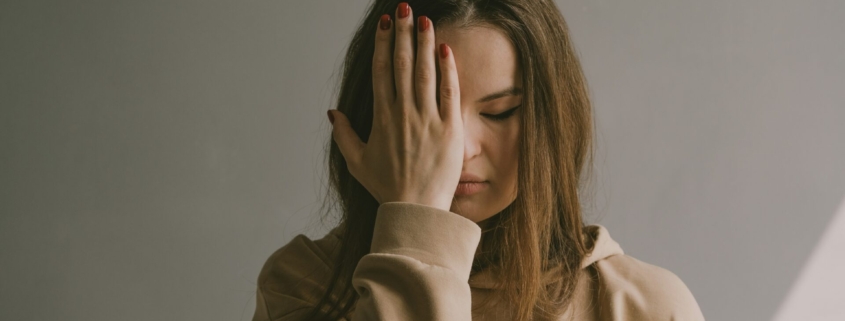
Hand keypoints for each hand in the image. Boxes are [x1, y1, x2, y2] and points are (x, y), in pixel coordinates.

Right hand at [328, 3, 462, 211]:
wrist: (415, 208)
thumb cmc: (386, 187)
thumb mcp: (357, 162)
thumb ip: (343, 135)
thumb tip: (332, 112)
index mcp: (382, 118)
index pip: (382, 72)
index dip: (384, 44)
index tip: (386, 24)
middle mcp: (404, 113)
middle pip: (403, 64)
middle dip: (404, 34)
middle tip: (405, 9)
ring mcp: (428, 119)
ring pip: (425, 73)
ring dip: (425, 43)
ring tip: (425, 20)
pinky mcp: (450, 129)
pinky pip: (449, 93)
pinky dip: (447, 70)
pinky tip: (446, 49)